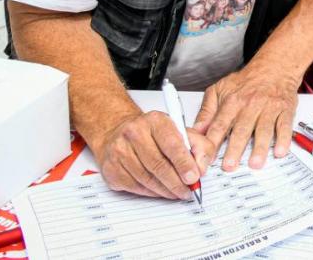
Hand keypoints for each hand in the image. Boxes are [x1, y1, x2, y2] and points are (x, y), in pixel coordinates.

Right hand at [89, 110, 210, 200]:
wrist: (119, 132)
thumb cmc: (153, 134)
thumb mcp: (180, 131)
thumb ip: (198, 146)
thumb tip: (201, 167)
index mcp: (155, 120)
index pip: (171, 144)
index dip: (184, 163)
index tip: (194, 177)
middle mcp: (134, 133)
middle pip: (158, 165)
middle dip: (176, 182)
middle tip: (188, 190)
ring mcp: (119, 150)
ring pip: (146, 179)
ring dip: (165, 190)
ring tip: (177, 193)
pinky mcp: (111, 168)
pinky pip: (135, 187)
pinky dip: (151, 193)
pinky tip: (160, 191)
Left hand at [193, 66, 299, 171]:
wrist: (275, 67)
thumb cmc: (246, 81)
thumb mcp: (220, 89)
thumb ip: (207, 111)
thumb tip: (197, 130)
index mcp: (232, 101)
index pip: (220, 124)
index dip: (213, 142)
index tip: (207, 158)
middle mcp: (250, 105)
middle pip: (241, 129)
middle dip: (235, 148)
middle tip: (230, 166)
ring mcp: (269, 108)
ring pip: (264, 130)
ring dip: (260, 148)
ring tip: (254, 164)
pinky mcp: (285, 110)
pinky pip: (285, 126)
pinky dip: (284, 139)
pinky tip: (280, 151)